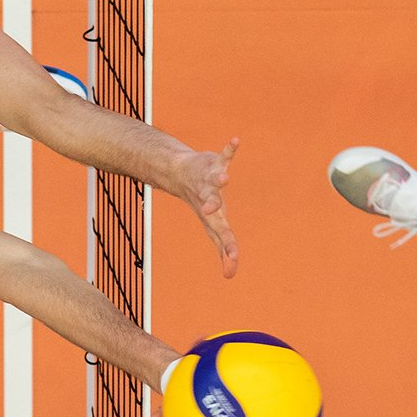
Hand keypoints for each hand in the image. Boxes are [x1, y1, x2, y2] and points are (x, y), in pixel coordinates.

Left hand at [170, 139, 239, 277]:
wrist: (180, 176)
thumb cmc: (203, 204)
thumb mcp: (213, 227)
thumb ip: (223, 250)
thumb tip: (229, 276)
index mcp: (213, 217)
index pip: (221, 234)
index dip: (227, 247)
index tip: (232, 260)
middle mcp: (208, 198)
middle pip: (211, 203)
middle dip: (212, 205)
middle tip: (209, 210)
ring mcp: (209, 180)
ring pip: (213, 180)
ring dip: (218, 178)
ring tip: (224, 178)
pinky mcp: (213, 163)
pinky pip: (223, 155)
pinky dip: (229, 149)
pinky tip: (236, 141)